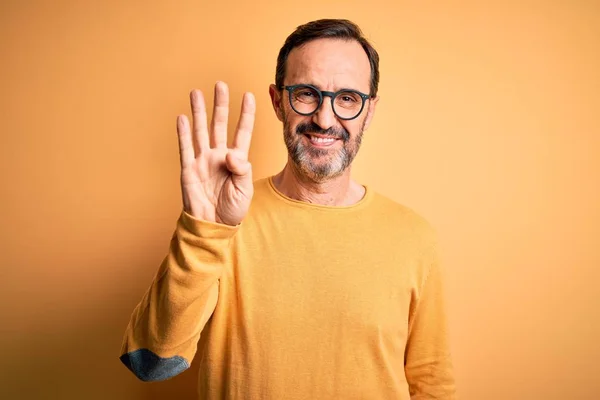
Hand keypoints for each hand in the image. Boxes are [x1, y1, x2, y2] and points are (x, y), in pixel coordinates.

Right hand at [176, 82, 255, 225]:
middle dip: (220, 105)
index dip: (246, 114)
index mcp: (237, 160)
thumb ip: (241, 169)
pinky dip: (183, 132)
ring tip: (196, 92)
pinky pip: (185, 148)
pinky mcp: (189, 169)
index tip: (248, 95)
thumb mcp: (244, 189)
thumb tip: (230, 153)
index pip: (242, 132)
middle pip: (220, 124)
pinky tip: (182, 117)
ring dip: (199, 112)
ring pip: (201, 130)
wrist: (214, 226)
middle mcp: (219, 156)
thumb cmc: (232, 210)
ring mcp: (203, 161)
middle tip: (220, 85)